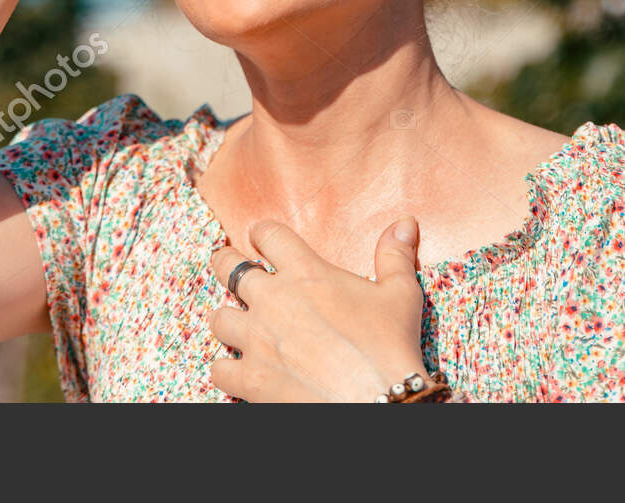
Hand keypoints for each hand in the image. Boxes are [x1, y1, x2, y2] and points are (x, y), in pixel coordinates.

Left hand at [208, 218, 429, 402]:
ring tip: (235, 322)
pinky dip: (225, 369)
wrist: (376, 401)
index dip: (262, 232)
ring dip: (227, 318)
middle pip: (228, 267)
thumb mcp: (400, 294)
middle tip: (228, 264)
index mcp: (306, 272)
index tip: (260, 235)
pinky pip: (218, 368)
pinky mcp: (250, 378)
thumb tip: (405, 222)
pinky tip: (235, 369)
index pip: (269, 235)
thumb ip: (395, 255)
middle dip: (226, 262)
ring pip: (219, 317)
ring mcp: (257, 339)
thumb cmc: (390, 346)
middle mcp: (273, 299)